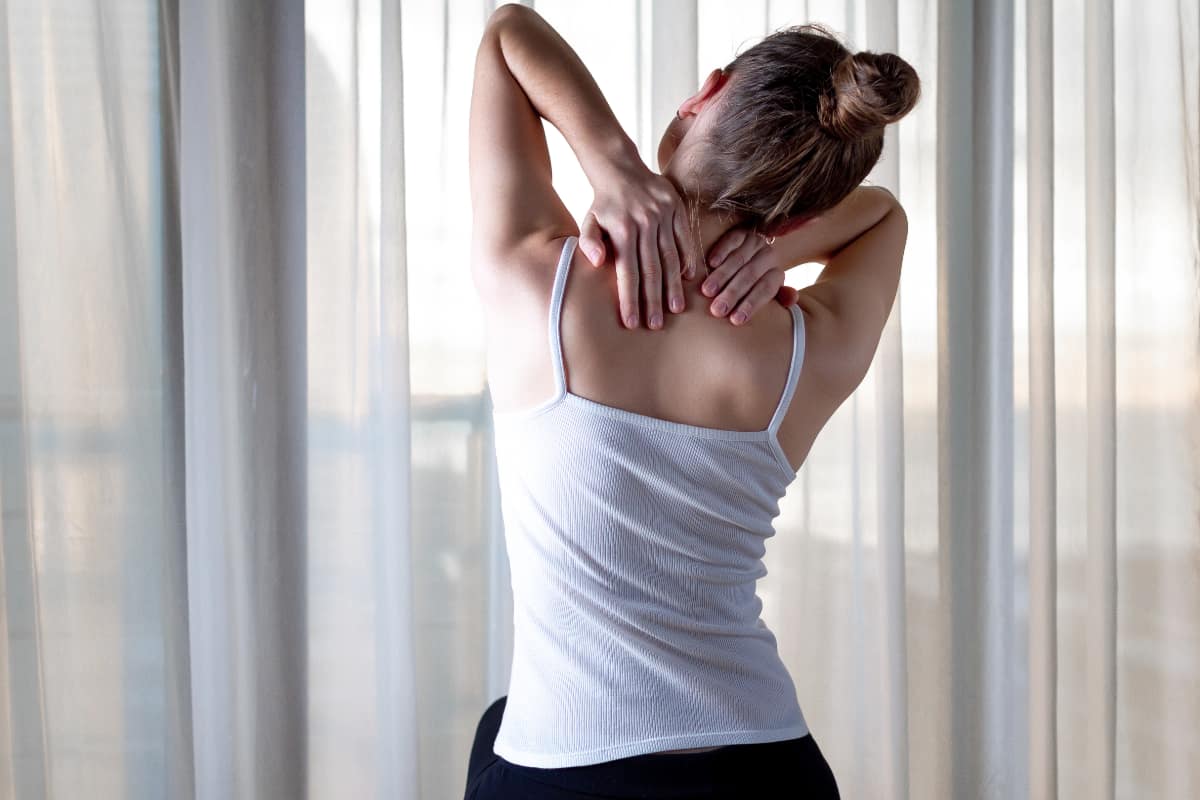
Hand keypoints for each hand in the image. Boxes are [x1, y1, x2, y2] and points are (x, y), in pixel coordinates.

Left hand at [577, 157, 700, 329]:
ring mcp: (663, 216)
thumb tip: (596, 262)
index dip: (630, 299)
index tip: (632, 323)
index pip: (627, 273)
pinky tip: (690, 280)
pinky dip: (689, 260)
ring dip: (674, 286)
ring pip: (670, 257)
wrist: (620, 168)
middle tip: (657, 325)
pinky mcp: (677, 209)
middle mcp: (644, 223)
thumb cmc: (603, 204)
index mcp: (622, 230)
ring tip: (676, 309)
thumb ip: (589, 242)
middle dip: (653, 300)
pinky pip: (685, 239)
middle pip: (651, 270)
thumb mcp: (589, 221)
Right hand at [700, 225, 800, 324]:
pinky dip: (720, 251)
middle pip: (750, 276)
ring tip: (706, 291)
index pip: (765, 289)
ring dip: (721, 276)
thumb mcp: (768, 293)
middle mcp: (768, 256)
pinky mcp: (740, 233)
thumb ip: (780, 297)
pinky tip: (710, 264)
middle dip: (732, 294)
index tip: (735, 320)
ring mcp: (754, 243)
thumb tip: (792, 298)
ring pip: (738, 260)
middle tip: (716, 310)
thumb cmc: (755, 284)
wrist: (753, 255)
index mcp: (776, 274)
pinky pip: (731, 241)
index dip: (751, 305)